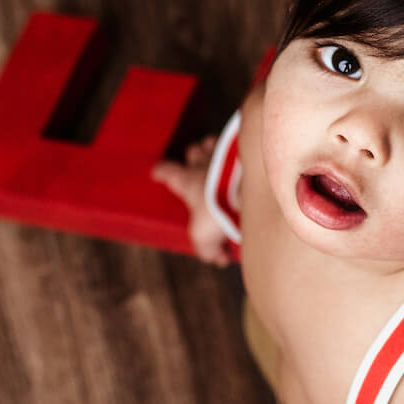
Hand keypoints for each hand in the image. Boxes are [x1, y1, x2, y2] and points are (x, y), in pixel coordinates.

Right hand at [150, 134, 232, 266]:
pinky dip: (239, 153)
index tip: (157, 172)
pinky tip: (246, 161)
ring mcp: (223, 152)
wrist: (245, 188)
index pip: (166, 171)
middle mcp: (202, 163)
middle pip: (193, 151)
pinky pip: (237, 146)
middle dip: (195, 156)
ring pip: (213, 144)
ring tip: (222, 159)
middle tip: (198, 164)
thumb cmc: (217, 210)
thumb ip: (210, 250)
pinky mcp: (243, 150)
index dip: (161, 172)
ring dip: (215, 150)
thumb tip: (221, 259)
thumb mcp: (205, 237)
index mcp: (187, 181)